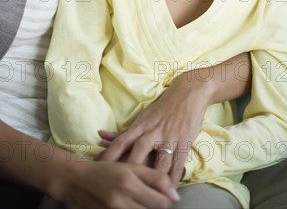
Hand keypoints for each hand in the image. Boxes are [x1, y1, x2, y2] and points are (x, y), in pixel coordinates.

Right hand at [52, 160, 179, 208]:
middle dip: (157, 208)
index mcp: (129, 184)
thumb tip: (176, 196)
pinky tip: (132, 206)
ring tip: (142, 202)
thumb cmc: (106, 170)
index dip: (167, 201)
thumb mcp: (131, 167)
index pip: (161, 203)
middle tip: (154, 200)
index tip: (165, 196)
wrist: (76, 181)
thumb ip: (155, 178)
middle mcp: (121, 202)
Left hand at [96, 71, 208, 185]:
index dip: (109, 154)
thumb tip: (101, 136)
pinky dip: (174, 178)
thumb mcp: (144, 116)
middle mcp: (153, 131)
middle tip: (120, 185)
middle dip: (129, 169)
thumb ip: (126, 131)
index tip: (97, 168)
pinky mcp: (184, 141)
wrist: (188, 92)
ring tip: (148, 194)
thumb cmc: (163, 106)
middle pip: (138, 151)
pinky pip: (178, 163)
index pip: (121, 141)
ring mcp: (169, 137)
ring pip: (160, 161)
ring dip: (154, 178)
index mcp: (141, 125)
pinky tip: (169, 190)